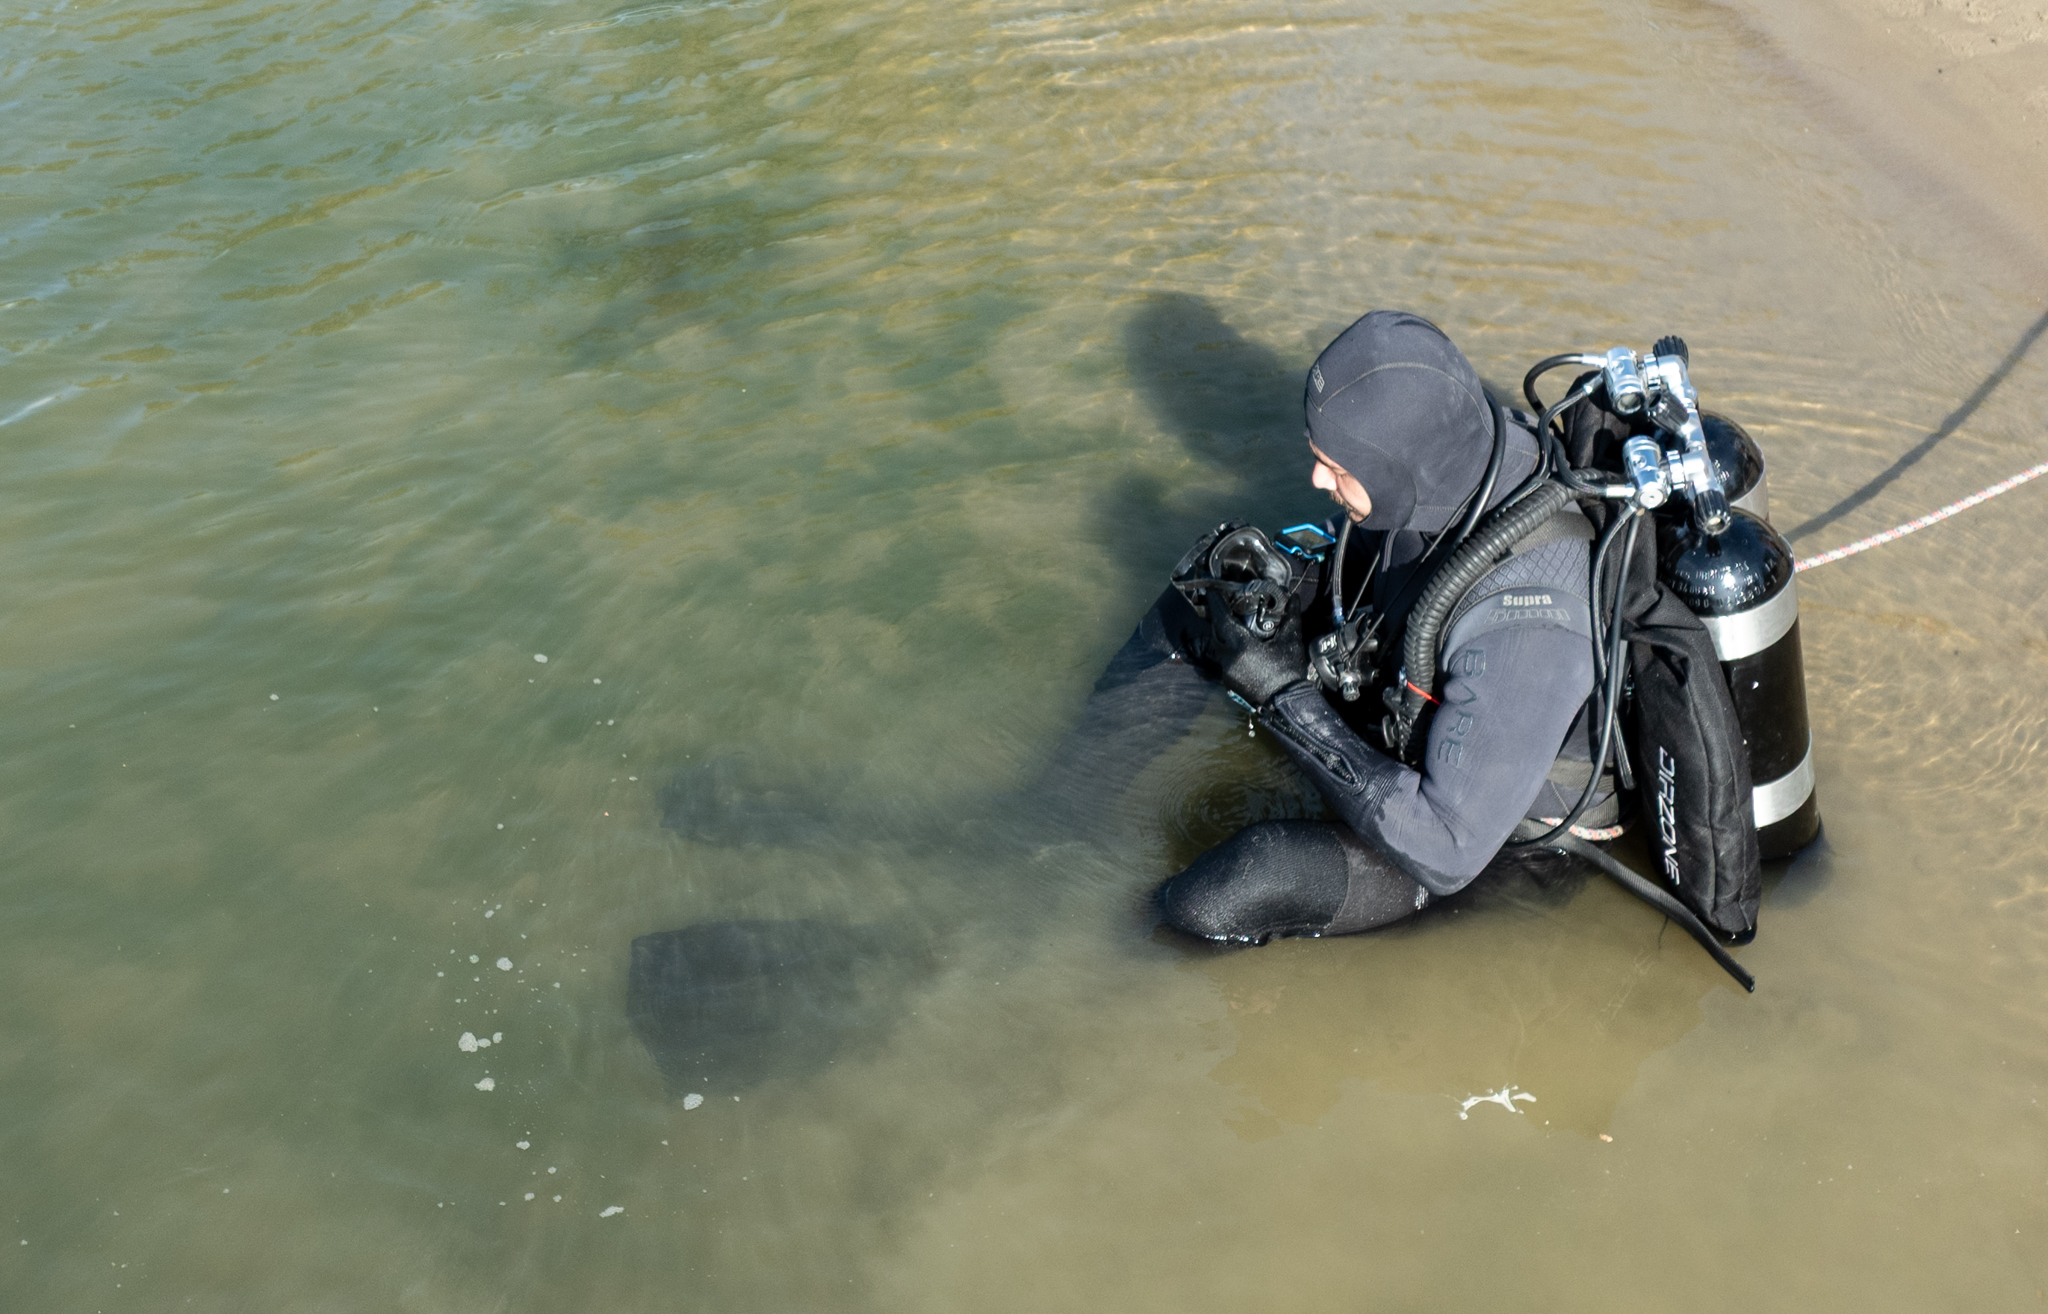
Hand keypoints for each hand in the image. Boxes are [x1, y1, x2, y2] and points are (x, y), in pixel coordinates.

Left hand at [1205, 585, 1309, 707]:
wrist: (1288, 704)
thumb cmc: (1289, 672)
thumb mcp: (1291, 642)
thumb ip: (1291, 618)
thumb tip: (1295, 599)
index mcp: (1241, 647)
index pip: (1222, 620)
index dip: (1216, 604)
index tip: (1211, 592)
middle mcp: (1229, 660)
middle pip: (1216, 634)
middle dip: (1218, 620)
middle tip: (1223, 608)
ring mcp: (1227, 674)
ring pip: (1218, 649)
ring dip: (1222, 636)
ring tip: (1231, 626)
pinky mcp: (1229, 683)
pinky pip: (1223, 661)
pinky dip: (1228, 651)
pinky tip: (1238, 647)